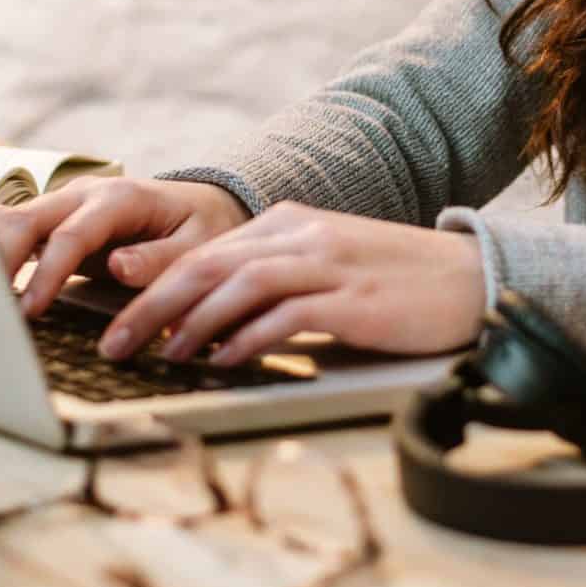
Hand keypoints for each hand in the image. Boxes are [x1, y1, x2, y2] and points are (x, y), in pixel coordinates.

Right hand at [0, 176, 251, 317]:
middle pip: (23, 218)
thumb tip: (117, 266)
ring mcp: (62, 204)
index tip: (29, 311)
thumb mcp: (199, 244)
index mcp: (119, 198)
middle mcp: (82, 194)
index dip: (47, 273)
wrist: (199, 207)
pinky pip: (10, 231)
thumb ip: (161, 258)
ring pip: (7, 220)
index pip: (71, 235)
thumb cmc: (201, 229)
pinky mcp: (51, 221)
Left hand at [97, 202, 486, 367]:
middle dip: (151, 305)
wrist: (471, 278)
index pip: (205, 252)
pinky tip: (224, 362)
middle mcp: (301, 236)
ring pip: (237, 285)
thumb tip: (212, 324)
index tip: (118, 321)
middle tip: (115, 344)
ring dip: (191, 324)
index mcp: (288, 224)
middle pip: (206, 264)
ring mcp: (327, 264)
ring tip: (161, 357)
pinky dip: (247, 338)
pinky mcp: (352, 298)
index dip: (154, 286)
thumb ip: (275, 282)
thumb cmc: (395, 283)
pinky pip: (285, 315)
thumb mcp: (326, 268)